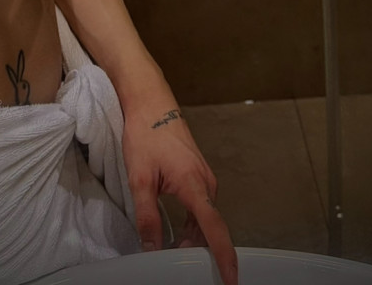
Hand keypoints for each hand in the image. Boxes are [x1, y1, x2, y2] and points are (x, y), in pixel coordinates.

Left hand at [123, 103, 237, 284]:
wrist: (151, 104)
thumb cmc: (146, 133)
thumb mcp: (140, 177)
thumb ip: (147, 215)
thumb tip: (151, 247)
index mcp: (195, 184)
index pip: (215, 229)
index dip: (224, 257)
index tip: (231, 279)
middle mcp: (206, 182)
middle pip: (210, 228)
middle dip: (199, 251)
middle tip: (178, 264)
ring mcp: (204, 177)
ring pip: (205, 219)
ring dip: (194, 238)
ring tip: (173, 251)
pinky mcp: (198, 174)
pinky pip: (202, 208)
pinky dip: (193, 225)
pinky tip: (178, 232)